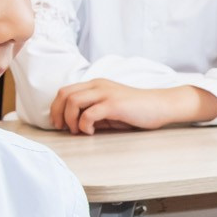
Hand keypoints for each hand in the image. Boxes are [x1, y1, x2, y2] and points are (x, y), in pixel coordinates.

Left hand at [50, 79, 216, 132]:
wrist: (160, 106)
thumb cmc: (136, 110)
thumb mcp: (110, 109)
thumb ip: (93, 111)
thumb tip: (74, 124)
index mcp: (95, 84)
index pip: (65, 91)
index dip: (56, 108)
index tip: (59, 124)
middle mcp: (98, 85)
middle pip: (64, 95)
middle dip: (58, 114)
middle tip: (64, 129)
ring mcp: (105, 93)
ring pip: (73, 102)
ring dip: (70, 120)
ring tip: (79, 131)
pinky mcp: (113, 104)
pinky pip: (88, 114)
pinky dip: (84, 125)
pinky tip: (92, 132)